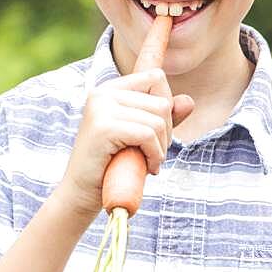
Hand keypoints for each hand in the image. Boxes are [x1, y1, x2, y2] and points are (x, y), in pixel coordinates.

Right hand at [59, 68, 193, 217]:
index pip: (155, 78)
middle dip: (166, 133)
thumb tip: (189, 101)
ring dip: (161, 147)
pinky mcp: (103, 127)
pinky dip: (155, 155)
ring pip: (158, 120)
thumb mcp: (141, 137)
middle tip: (152, 154)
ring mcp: (101, 108)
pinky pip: (148, 135)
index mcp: (109, 89)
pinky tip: (146, 167)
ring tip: (148, 162)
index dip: (166, 107)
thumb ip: (163, 118)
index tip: (155, 133)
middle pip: (161, 102)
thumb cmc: (113, 165)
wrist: (81, 193)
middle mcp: (102, 93)